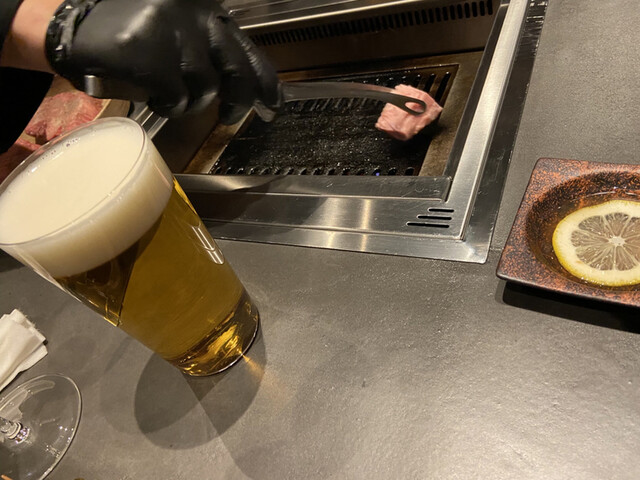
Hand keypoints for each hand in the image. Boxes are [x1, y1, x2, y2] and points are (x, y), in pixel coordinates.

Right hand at [45, 0, 279, 121]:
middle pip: (236, 71)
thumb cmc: (130, 30)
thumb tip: (243, 87)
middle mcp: (195, 16)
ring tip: (167, 95)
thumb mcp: (178, 28)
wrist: (75, 27)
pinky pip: (177, 98)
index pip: (246, 48)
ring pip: (205, 90)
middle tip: (231, 118)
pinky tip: (151, 96)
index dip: (264, 80)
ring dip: (189, 103)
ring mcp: (174, 36)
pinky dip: (167, 105)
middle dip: (239, 102)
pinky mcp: (152, 57)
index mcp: (205, 8)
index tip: (273, 103)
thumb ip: (210, 49)